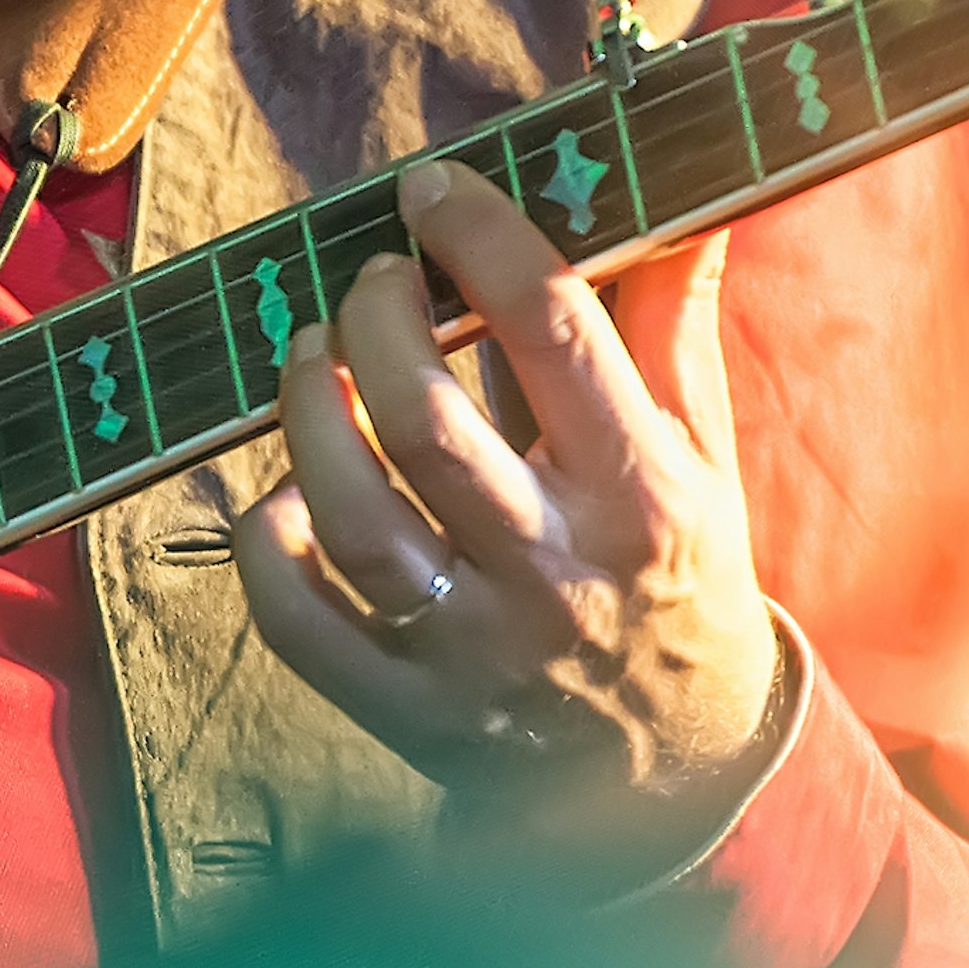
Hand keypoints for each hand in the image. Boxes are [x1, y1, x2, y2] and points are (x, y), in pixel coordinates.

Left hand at [232, 161, 781, 884]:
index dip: (479, 241)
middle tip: (373, 279)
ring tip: (311, 353)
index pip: (554, 333)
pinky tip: (281, 494)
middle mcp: (553, 574)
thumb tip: (678, 203)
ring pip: (349, 519)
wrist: (677, 775)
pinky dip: (266, 544)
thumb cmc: (676, 580)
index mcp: (641, 496)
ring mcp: (471, 649)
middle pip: (426, 423)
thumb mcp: (702, 458)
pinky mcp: (404, 707)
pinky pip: (298, 622)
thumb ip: (673, 330)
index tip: (433, 192)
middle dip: (377, 321)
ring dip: (307, 414)